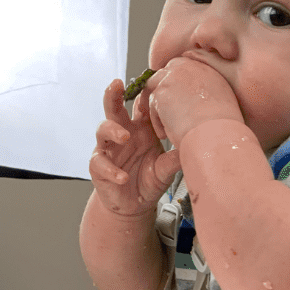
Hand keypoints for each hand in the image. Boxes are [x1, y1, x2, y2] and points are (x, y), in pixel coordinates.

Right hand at [89, 79, 181, 216]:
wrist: (135, 205)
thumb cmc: (149, 180)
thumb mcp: (166, 169)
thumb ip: (174, 159)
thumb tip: (191, 147)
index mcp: (141, 129)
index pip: (140, 107)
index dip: (144, 96)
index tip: (151, 85)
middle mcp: (123, 134)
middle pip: (114, 109)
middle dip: (113, 95)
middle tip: (117, 84)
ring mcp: (109, 149)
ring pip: (102, 130)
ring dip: (113, 130)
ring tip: (124, 136)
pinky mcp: (98, 167)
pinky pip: (100, 163)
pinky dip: (112, 170)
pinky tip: (123, 177)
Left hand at [146, 56, 243, 145]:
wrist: (216, 135)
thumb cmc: (222, 128)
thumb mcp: (222, 102)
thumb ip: (206, 94)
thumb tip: (194, 101)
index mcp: (205, 69)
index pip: (182, 68)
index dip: (176, 85)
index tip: (177, 101)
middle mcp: (189, 67)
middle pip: (165, 73)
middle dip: (162, 91)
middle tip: (164, 111)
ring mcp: (173, 77)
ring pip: (155, 88)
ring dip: (159, 107)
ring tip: (167, 127)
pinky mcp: (161, 92)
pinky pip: (152, 106)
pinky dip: (157, 122)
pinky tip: (166, 134)